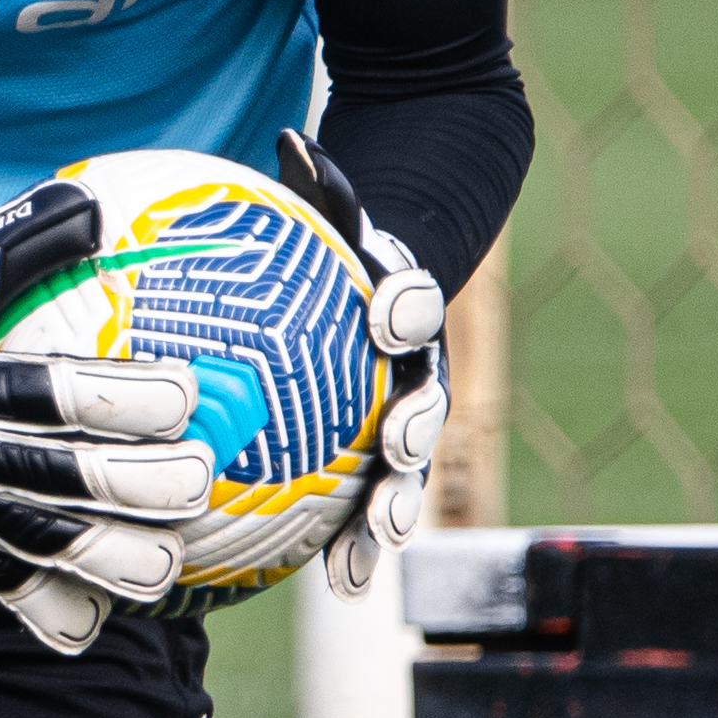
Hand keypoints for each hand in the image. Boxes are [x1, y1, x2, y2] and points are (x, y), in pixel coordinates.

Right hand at [0, 182, 209, 653]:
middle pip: (70, 479)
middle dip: (148, 485)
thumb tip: (107, 203)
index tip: (189, 391)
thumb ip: (32, 237)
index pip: (62, 391)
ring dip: (115, 562)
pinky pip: (5, 592)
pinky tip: (100, 615)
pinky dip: (54, 612)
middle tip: (200, 477)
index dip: (132, 395)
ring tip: (169, 564)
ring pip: (46, 548)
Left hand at [270, 131, 447, 598]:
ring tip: (367, 550)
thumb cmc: (346, 244)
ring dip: (389, 508)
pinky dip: (356, 539)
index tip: (387, 314)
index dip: (405, 304)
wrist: (391, 287)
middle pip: (426, 398)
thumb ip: (319, 186)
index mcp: (407, 304)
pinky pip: (371, 500)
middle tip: (396, 448)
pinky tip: (332, 578)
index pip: (414, 299)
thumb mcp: (334, 212)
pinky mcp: (385, 457)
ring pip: (405, 467)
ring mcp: (409, 416)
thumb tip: (290, 138)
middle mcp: (421, 366)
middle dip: (412, 427)